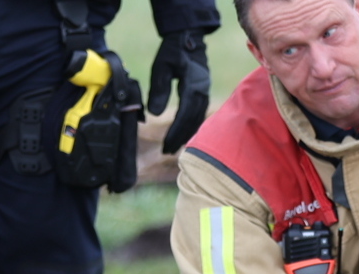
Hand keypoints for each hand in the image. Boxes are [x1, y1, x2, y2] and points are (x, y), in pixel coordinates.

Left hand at [147, 28, 212, 152]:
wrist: (189, 37)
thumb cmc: (173, 50)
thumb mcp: (161, 67)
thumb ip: (158, 89)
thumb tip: (154, 113)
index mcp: (193, 85)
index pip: (184, 115)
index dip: (175, 132)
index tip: (166, 145)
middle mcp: (202, 91)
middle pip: (192, 121)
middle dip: (180, 137)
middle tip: (168, 152)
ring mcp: (205, 91)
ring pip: (197, 118)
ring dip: (186, 133)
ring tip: (174, 147)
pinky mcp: (203, 92)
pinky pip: (198, 113)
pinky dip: (191, 125)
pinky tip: (183, 133)